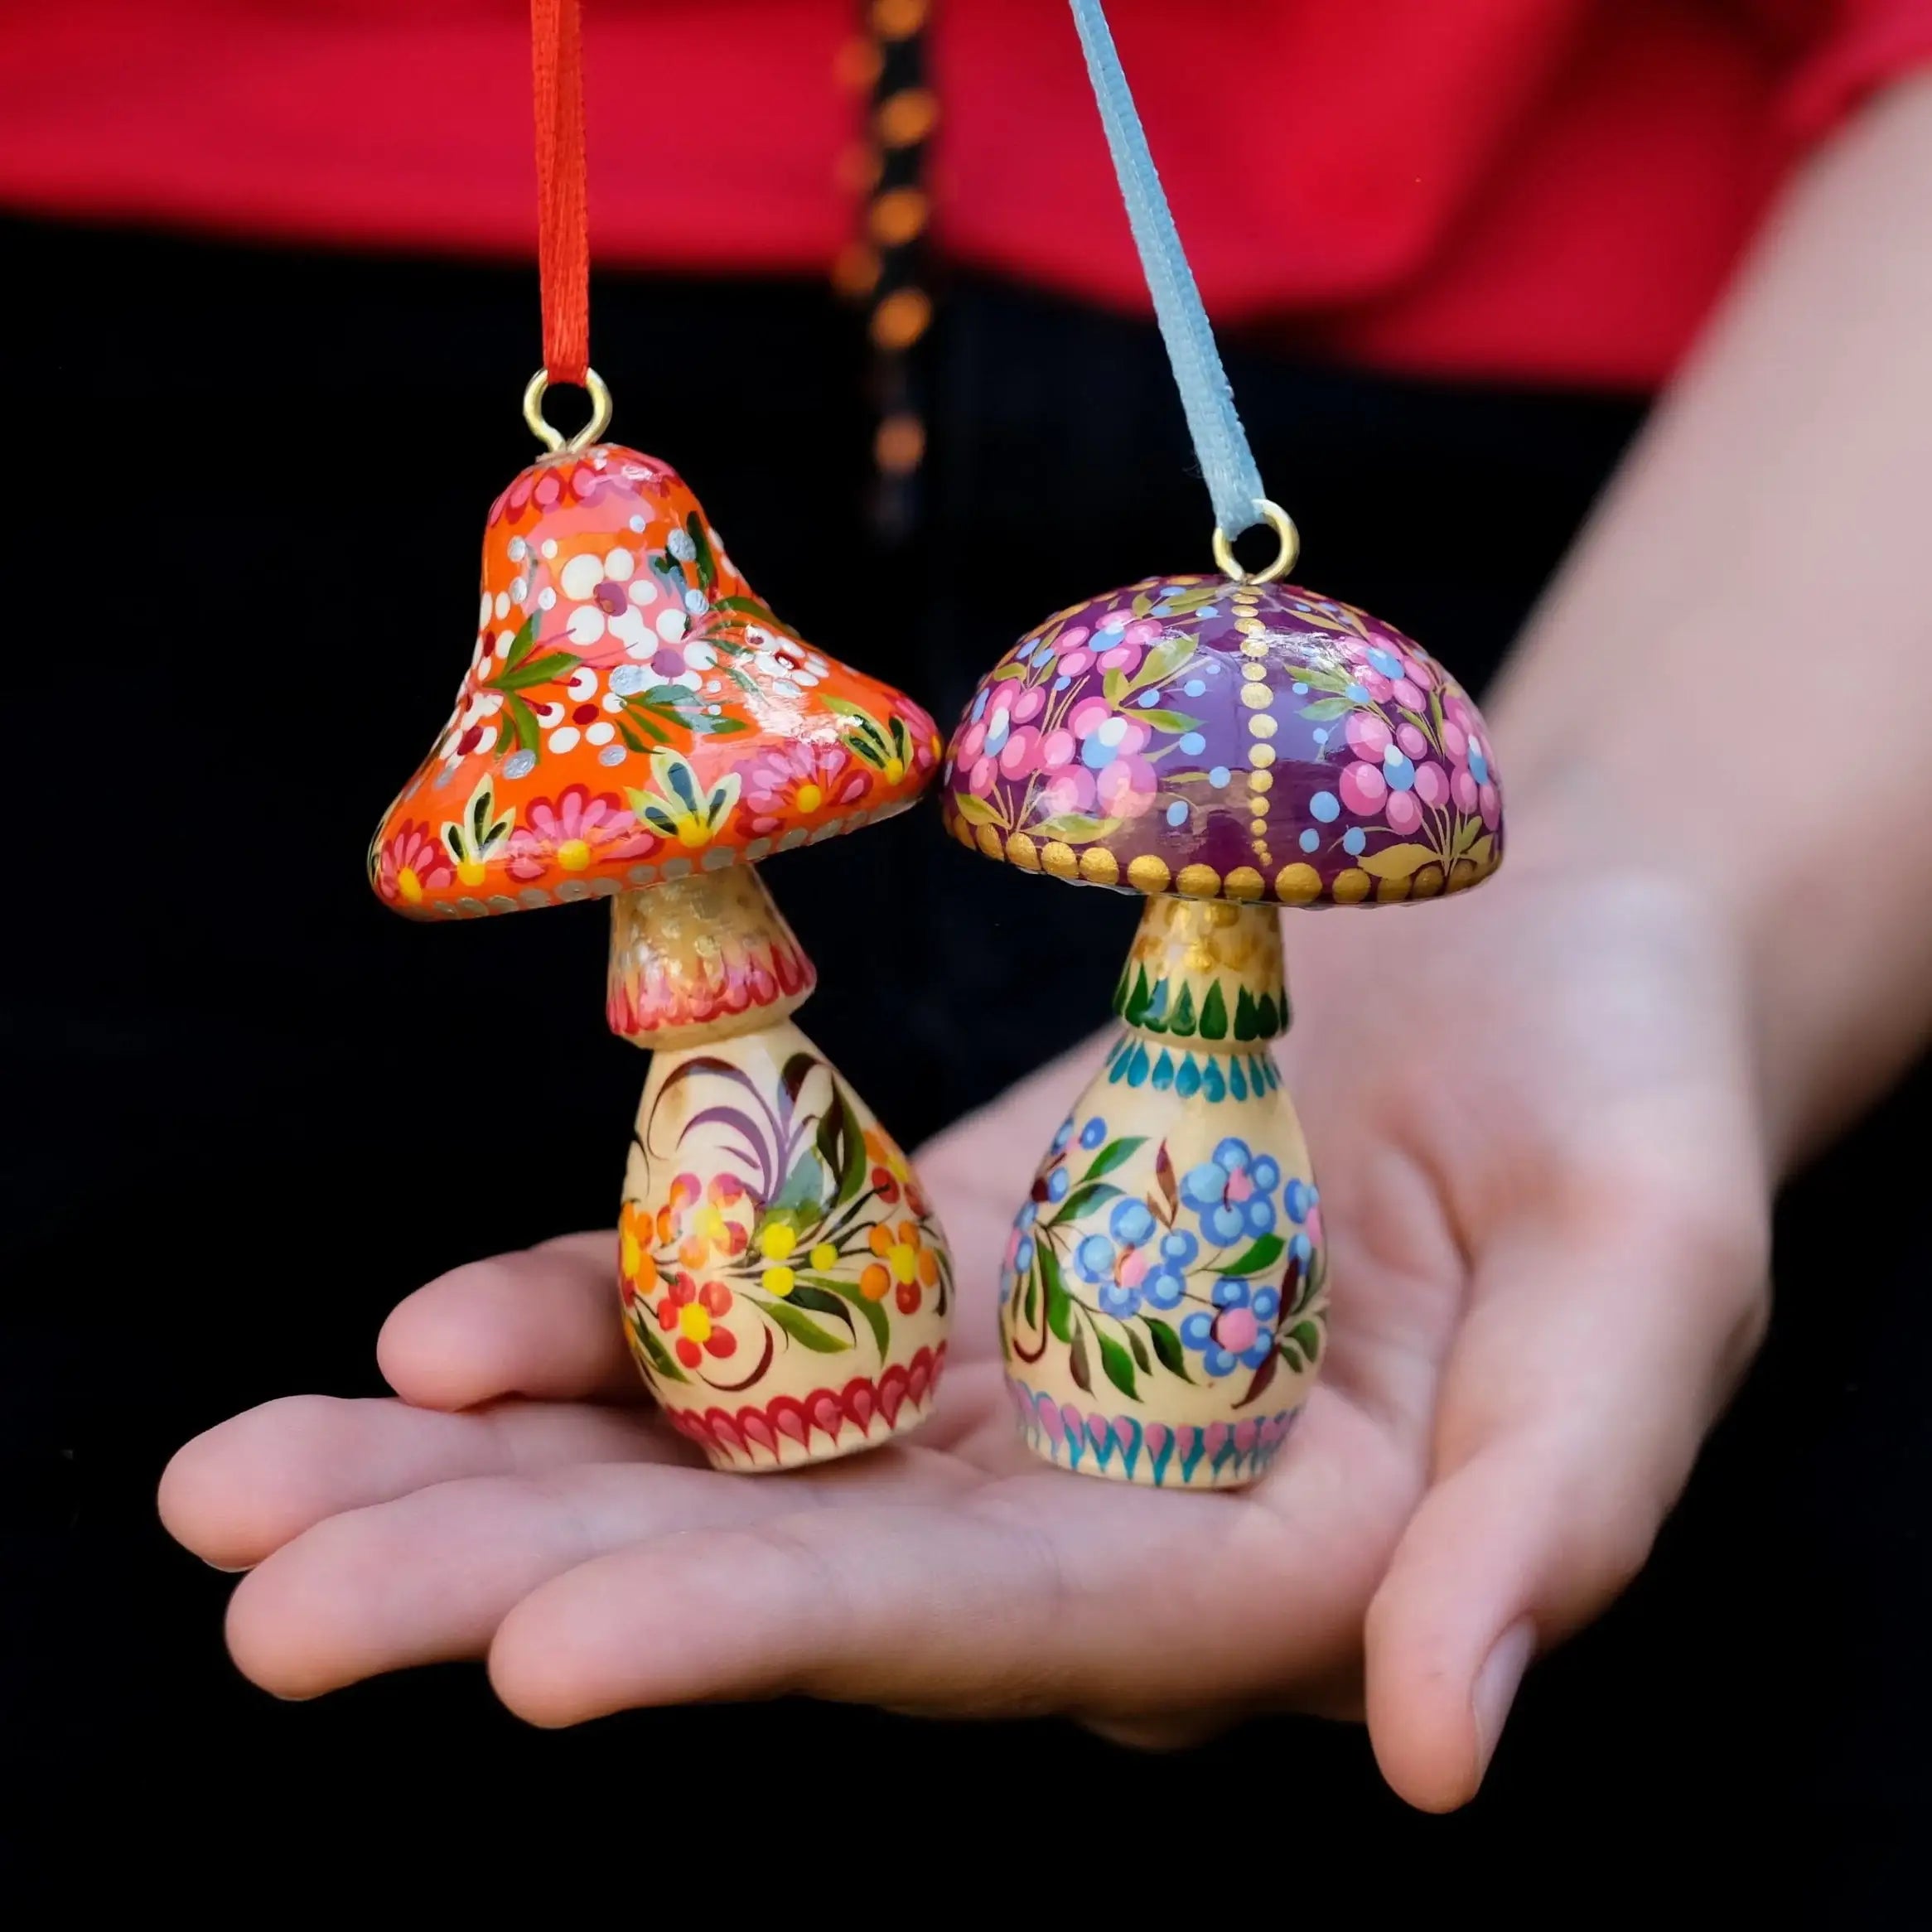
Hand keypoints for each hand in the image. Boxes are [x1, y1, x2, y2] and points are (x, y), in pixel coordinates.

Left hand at [159, 852, 1768, 1807]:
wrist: (1545, 950)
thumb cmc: (1635, 1104)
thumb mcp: (1656, 1283)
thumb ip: (1562, 1508)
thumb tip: (1446, 1742)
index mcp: (1275, 1568)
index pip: (997, 1629)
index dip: (778, 1639)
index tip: (544, 1658)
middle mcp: (1107, 1509)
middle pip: (797, 1574)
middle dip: (528, 1587)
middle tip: (270, 1604)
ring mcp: (1008, 1388)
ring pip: (730, 1457)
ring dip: (486, 1473)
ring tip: (243, 1491)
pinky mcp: (953, 1261)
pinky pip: (757, 1312)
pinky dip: (597, 1321)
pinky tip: (434, 1335)